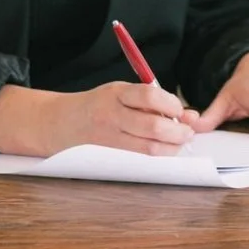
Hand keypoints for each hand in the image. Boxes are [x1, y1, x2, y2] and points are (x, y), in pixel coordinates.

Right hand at [0, 81, 199, 157]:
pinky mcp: (110, 152)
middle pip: (152, 125)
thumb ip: (153, 100)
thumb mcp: (121, 92)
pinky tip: (165, 148)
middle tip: (187, 131)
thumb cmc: (100, 104)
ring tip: (179, 141)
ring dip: (172, 145)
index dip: (172, 104)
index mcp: (116, 92)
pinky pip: (140, 156)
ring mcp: (109, 136)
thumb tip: (189, 115)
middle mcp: (112, 114)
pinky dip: (159, 153)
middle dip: (178, 131)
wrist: (60, 122)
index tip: (181, 110)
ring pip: (148, 146)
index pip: (149, 95)